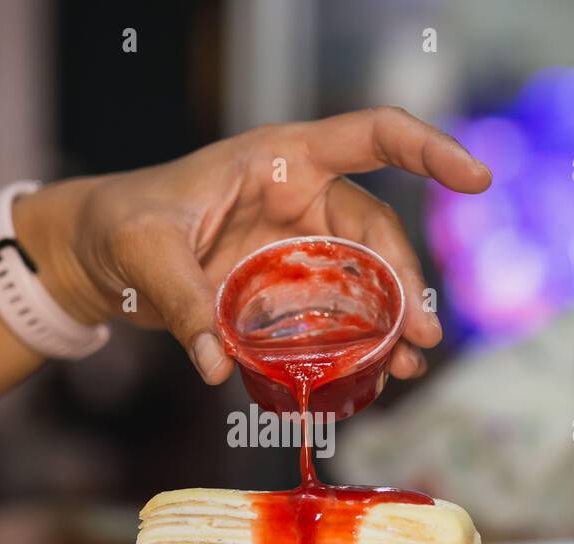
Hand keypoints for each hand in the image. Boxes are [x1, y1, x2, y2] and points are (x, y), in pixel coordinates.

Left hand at [20, 107, 490, 383]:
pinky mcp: (283, 288)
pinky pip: (332, 314)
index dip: (428, 150)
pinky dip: (355, 343)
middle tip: (418, 337)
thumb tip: (216, 366)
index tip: (477, 178)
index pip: (371, 137)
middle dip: (403, 284)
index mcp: (279, 160)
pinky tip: (374, 375)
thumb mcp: (145, 252)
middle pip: (374, 232)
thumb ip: (182, 303)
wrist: (96, 256)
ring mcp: (295, 245)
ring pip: (362, 279)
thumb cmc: (120, 225)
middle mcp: (299, 198)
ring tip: (409, 365)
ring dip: (390, 322)